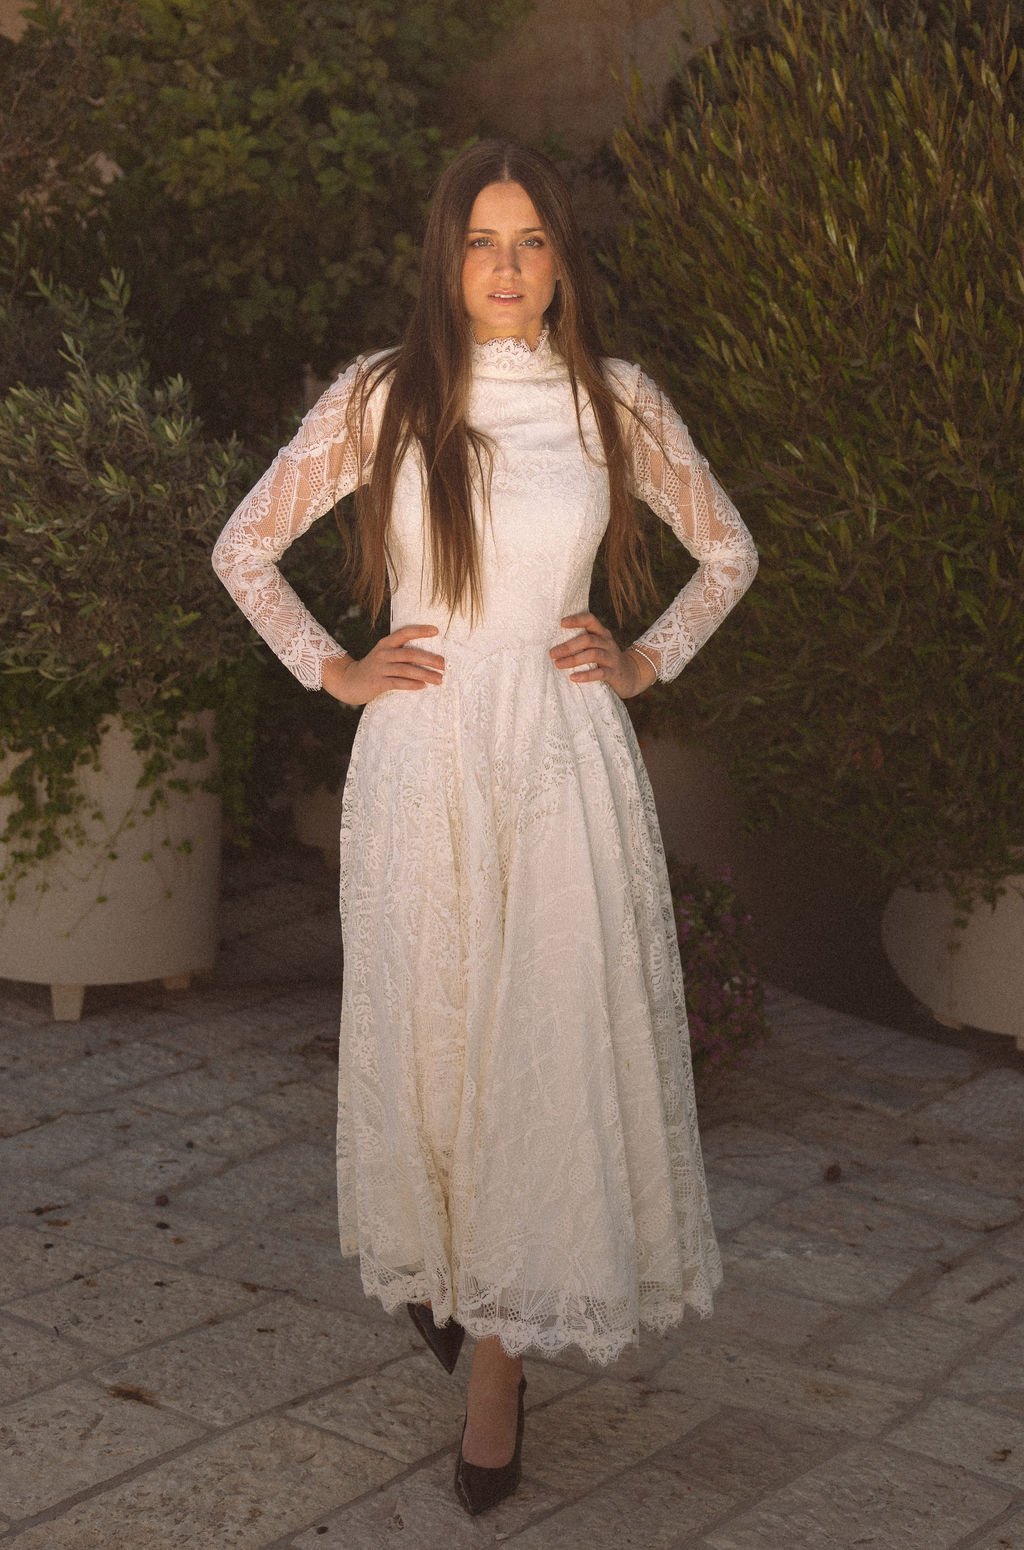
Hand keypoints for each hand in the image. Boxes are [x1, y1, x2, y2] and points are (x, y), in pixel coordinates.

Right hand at [321, 625, 445, 705]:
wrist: (349, 681)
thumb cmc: (374, 668)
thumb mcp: (385, 655)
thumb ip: (401, 653)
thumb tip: (429, 656)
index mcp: (386, 643)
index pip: (405, 633)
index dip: (420, 631)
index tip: (436, 631)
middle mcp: (383, 653)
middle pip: (409, 654)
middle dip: (429, 658)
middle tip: (444, 664)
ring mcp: (380, 668)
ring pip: (406, 669)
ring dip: (425, 674)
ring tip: (439, 679)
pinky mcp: (378, 682)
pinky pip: (398, 683)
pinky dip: (411, 684)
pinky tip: (422, 686)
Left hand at [549, 613, 657, 699]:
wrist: (631, 674)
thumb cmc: (606, 659)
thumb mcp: (598, 646)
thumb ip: (583, 642)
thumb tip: (555, 643)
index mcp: (602, 633)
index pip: (590, 620)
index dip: (576, 620)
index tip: (561, 623)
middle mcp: (608, 643)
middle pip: (588, 640)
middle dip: (568, 646)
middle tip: (552, 653)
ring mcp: (612, 657)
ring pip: (593, 654)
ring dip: (573, 659)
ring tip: (558, 664)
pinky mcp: (614, 673)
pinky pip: (600, 673)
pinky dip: (585, 675)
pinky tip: (573, 677)